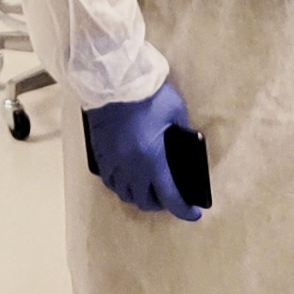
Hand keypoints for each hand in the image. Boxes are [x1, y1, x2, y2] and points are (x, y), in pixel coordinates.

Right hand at [81, 83, 201, 221]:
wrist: (113, 78)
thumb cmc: (147, 93)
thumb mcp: (176, 111)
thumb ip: (183, 131)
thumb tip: (188, 141)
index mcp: (152, 160)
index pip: (170, 197)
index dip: (184, 210)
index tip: (194, 214)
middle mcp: (130, 167)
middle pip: (143, 201)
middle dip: (160, 204)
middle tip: (170, 197)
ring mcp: (112, 161)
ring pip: (123, 193)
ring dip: (138, 196)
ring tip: (148, 189)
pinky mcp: (100, 151)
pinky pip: (109, 179)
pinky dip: (120, 184)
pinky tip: (127, 177)